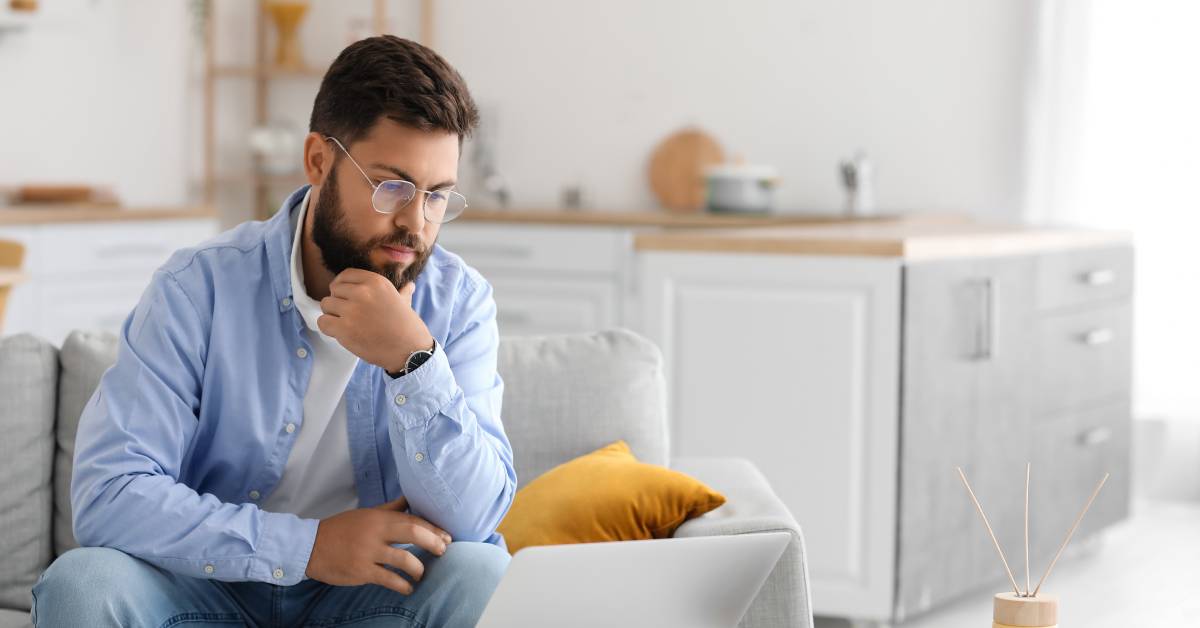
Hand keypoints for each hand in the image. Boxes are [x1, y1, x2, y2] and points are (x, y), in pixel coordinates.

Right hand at [305, 497, 452, 594]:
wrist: (310, 546)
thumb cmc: (341, 528)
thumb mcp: (366, 513)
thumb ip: (390, 508)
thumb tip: (410, 498)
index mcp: (379, 517)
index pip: (413, 520)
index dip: (433, 529)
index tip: (447, 536)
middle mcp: (376, 533)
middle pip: (414, 534)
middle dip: (433, 543)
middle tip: (443, 551)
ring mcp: (368, 553)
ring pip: (404, 560)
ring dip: (419, 569)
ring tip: (421, 573)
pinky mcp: (361, 571)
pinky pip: (389, 580)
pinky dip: (403, 585)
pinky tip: (408, 588)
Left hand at [317, 269, 434, 373]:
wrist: (410, 350)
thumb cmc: (408, 327)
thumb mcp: (405, 302)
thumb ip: (402, 292)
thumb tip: (409, 286)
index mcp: (376, 282)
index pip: (346, 275)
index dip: (342, 286)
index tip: (345, 295)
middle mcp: (362, 292)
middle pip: (334, 290)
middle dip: (338, 302)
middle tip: (349, 314)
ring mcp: (352, 310)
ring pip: (326, 305)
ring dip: (332, 314)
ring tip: (345, 323)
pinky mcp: (344, 329)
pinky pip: (323, 322)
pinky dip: (328, 328)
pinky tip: (340, 332)